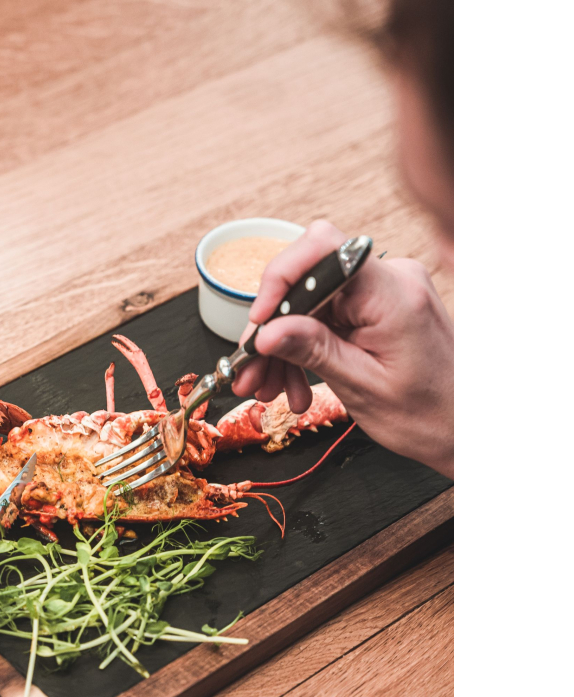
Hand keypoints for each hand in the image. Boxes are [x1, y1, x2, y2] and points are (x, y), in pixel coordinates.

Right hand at [232, 220, 453, 477]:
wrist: (464, 428)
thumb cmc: (430, 414)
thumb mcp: (362, 387)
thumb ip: (313, 351)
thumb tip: (266, 332)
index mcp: (393, 294)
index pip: (323, 249)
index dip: (280, 278)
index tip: (259, 321)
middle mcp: (390, 281)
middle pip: (307, 282)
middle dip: (272, 328)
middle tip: (250, 371)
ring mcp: (383, 292)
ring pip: (309, 304)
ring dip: (282, 347)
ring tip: (269, 389)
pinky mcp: (376, 308)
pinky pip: (325, 317)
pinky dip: (303, 348)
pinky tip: (294, 384)